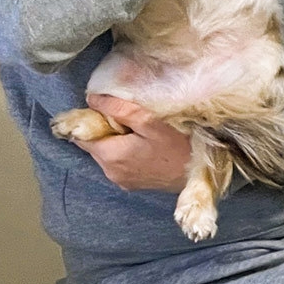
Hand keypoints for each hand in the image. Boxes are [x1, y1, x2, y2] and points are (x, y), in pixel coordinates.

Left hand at [75, 95, 191, 192]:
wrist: (202, 175)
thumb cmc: (180, 147)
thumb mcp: (151, 122)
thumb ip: (119, 109)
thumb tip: (92, 99)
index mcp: (110, 155)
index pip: (81, 134)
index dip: (92, 119)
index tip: (110, 111)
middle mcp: (109, 171)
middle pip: (94, 144)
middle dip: (106, 130)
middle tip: (132, 120)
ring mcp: (120, 180)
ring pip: (106, 154)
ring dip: (116, 141)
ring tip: (141, 133)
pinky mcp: (132, 184)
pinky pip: (118, 164)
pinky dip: (125, 153)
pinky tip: (145, 148)